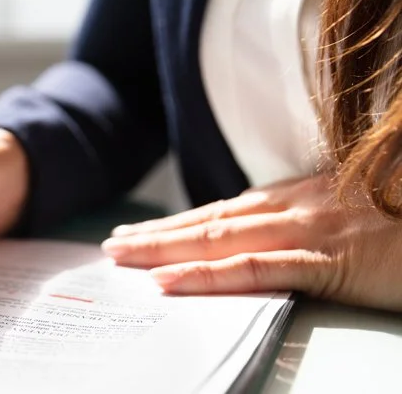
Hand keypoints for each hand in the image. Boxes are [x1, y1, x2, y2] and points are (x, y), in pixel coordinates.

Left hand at [101, 174, 401, 310]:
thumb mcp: (362, 215)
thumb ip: (320, 221)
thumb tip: (281, 233)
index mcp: (307, 195)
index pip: (229, 210)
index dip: (183, 221)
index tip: (145, 230)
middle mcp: (301, 205)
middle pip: (213, 220)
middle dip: (159, 232)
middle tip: (114, 244)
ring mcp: (314, 230)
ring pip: (221, 239)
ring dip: (166, 248)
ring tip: (123, 256)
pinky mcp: (331, 260)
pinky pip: (256, 268)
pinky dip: (207, 275)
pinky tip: (170, 282)